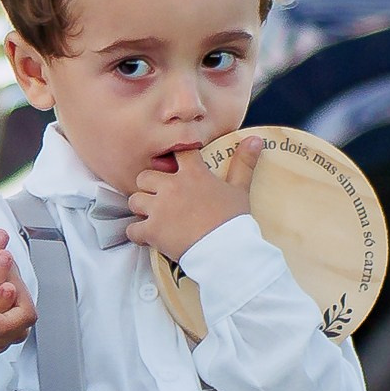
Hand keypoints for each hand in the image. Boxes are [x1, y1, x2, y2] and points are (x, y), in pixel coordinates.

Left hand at [125, 133, 263, 268]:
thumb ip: (244, 163)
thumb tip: (257, 139)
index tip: (175, 166)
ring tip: (153, 217)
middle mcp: (171, 187)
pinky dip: (137, 234)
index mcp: (193, 174)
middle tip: (160, 198)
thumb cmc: (234, 220)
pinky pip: (132, 229)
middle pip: (145, 176)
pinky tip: (147, 237)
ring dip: (142, 208)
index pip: (178, 152)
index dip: (174, 158)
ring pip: (135, 199)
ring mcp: (159, 209)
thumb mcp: (240, 189)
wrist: (226, 251)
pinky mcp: (152, 230)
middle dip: (150, 186)